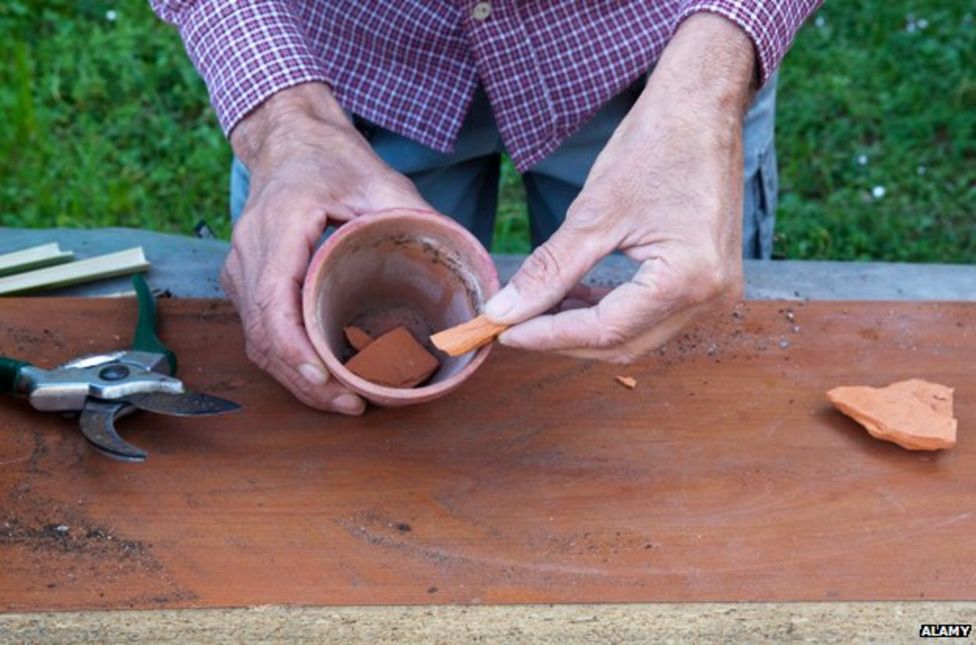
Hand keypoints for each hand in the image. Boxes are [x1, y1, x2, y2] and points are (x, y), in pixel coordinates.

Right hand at [221, 83, 431, 412]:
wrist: (290, 141)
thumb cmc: (332, 160)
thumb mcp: (380, 181)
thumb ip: (416, 218)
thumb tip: (464, 261)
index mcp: (279, 225)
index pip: (273, 302)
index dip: (294, 350)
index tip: (325, 380)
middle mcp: (250, 251)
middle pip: (263, 334)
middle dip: (303, 379)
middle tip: (350, 405)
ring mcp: (241, 267)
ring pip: (256, 340)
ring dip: (295, 378)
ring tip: (342, 401)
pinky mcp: (244, 280)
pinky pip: (258, 331)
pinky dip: (287, 361)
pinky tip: (321, 379)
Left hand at [484, 14, 755, 361]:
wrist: (703, 109)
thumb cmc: (655, 146)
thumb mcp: (593, 212)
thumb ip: (548, 270)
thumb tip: (504, 311)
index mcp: (687, 279)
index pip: (605, 330)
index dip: (548, 336)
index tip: (502, 331)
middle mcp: (710, 298)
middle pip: (623, 344)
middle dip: (564, 338)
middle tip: (514, 323)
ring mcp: (716, 293)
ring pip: (636, 336)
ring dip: (586, 328)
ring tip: (539, 307)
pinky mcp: (710, 283)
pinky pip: (652, 315)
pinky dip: (611, 312)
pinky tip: (575, 296)